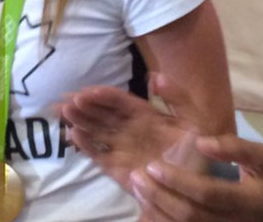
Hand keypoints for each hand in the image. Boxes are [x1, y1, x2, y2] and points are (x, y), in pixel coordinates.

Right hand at [59, 73, 201, 191]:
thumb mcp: (194, 120)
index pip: (118, 101)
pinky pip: (99, 155)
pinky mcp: (118, 169)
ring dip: (79, 120)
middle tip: (64, 99)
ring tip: (63, 112)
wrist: (199, 187)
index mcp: (145, 115)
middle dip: (83, 106)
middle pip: (101, 114)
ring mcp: (122, 149)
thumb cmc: (197, 153)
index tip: (86, 91)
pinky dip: (85, 145)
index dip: (102, 95)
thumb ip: (177, 98)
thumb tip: (154, 75)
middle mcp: (130, 129)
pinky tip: (72, 135)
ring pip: (96, 131)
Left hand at [132, 135, 262, 221]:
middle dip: (159, 195)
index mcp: (250, 201)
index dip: (178, 181)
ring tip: (138, 188)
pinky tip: (148, 207)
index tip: (154, 165)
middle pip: (190, 215)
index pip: (208, 194)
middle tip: (138, 175)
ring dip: (155, 209)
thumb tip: (201, 142)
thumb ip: (235, 147)